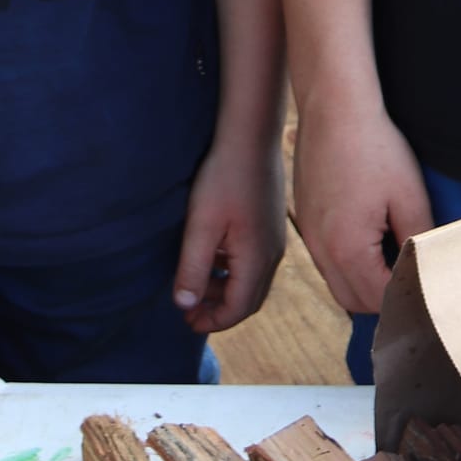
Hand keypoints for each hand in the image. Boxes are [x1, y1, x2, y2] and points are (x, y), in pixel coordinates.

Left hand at [172, 131, 287, 334]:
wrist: (251, 137)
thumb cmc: (225, 178)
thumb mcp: (201, 226)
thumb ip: (193, 268)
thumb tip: (186, 306)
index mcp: (256, 260)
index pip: (238, 309)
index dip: (213, 321)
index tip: (188, 323)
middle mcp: (271, 255)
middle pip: (248, 299)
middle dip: (219, 310)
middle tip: (190, 313)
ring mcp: (274, 240)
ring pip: (251, 280)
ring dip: (225, 290)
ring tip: (197, 286)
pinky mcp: (270, 225)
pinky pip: (253, 261)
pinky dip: (232, 271)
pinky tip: (213, 257)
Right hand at [292, 92, 432, 316]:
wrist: (334, 109)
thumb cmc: (374, 147)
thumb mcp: (409, 196)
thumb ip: (420, 241)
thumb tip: (432, 269)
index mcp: (348, 249)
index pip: (380, 299)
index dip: (409, 300)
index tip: (431, 291)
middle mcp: (321, 249)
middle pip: (354, 302)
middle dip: (385, 299)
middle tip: (415, 279)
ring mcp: (309, 235)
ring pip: (337, 284)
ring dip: (364, 283)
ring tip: (393, 260)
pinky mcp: (305, 220)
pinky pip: (326, 261)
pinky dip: (348, 264)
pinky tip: (370, 240)